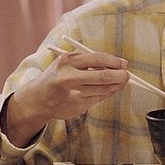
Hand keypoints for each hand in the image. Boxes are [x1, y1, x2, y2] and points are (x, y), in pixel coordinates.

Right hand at [3, 51, 129, 146]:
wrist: (37, 100)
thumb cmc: (55, 77)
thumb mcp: (65, 62)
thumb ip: (87, 60)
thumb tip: (115, 63)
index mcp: (67, 62)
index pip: (98, 58)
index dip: (114, 61)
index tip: (123, 63)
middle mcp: (69, 77)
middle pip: (104, 76)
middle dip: (120, 75)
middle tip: (126, 74)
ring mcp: (74, 94)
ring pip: (104, 89)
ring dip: (117, 85)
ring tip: (121, 82)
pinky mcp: (77, 106)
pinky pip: (99, 98)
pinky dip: (107, 93)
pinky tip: (108, 90)